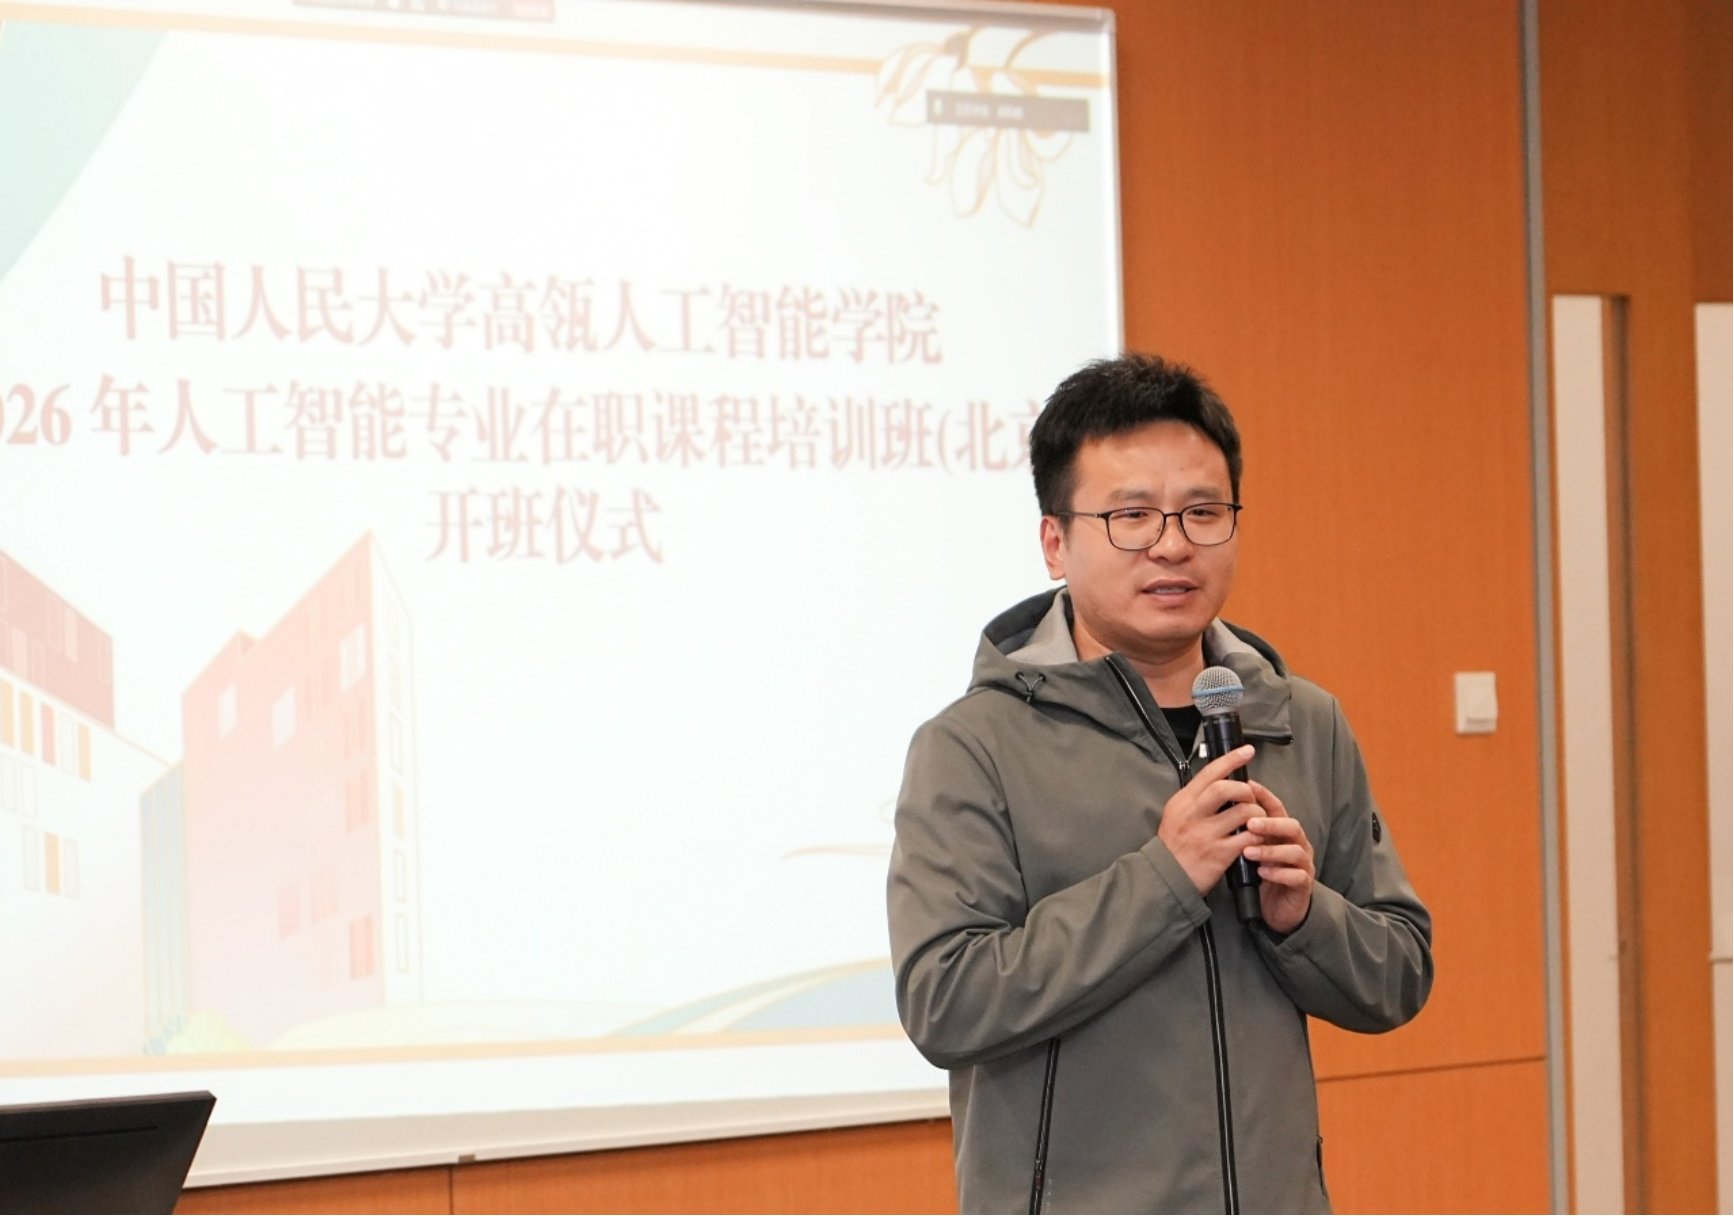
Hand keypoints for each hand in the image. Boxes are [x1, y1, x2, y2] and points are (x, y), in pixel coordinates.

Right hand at [1156, 745, 1259, 895]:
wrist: (1165, 877)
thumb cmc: (1174, 845)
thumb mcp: (1176, 814)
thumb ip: (1196, 799)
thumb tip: (1221, 781)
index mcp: (1183, 801)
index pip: (1209, 773)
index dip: (1231, 759)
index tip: (1247, 751)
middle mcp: (1193, 815)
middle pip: (1225, 788)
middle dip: (1245, 790)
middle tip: (1250, 797)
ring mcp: (1206, 834)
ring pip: (1242, 812)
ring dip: (1257, 813)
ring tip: (1257, 820)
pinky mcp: (1219, 854)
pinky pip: (1248, 837)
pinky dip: (1258, 835)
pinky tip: (1257, 837)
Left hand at [1242, 782, 1315, 933]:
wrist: (1278, 909)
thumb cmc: (1263, 875)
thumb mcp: (1252, 850)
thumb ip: (1245, 834)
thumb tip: (1224, 812)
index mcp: (1283, 833)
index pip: (1277, 809)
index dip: (1266, 796)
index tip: (1249, 786)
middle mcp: (1297, 844)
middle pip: (1291, 826)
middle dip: (1271, 823)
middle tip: (1250, 823)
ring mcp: (1303, 864)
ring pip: (1295, 851)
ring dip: (1271, 850)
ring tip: (1249, 852)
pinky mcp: (1303, 885)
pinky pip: (1297, 876)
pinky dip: (1279, 873)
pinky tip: (1262, 872)